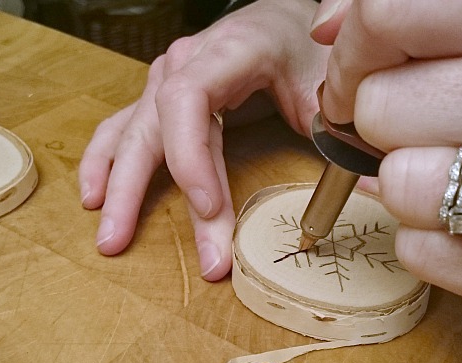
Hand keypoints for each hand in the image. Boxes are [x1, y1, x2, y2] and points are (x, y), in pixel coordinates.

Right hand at [78, 0, 329, 279]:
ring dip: (116, 184)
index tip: (209, 206)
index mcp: (227, 51)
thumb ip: (340, 127)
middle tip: (125, 242)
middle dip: (136, 190)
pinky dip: (106, 161)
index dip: (191, 157)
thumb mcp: (330, 80)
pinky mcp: (162, 99)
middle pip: (152, 127)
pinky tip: (94, 194)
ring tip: (108, 233)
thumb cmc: (307, 48)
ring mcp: (167, 79)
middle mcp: (185, 63)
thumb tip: (367, 185)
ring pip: (131, 132)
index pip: (188, 101)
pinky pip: (124, 127)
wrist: (285, 20)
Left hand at [319, 0, 461, 307]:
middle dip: (379, 124)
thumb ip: (394, 15)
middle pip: (381, 107)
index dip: (353, 55)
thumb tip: (327, 29)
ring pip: (400, 184)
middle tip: (422, 130)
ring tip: (451, 171)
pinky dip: (423, 244)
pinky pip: (423, 253)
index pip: (389, 16)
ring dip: (401, 185)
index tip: (366, 74)